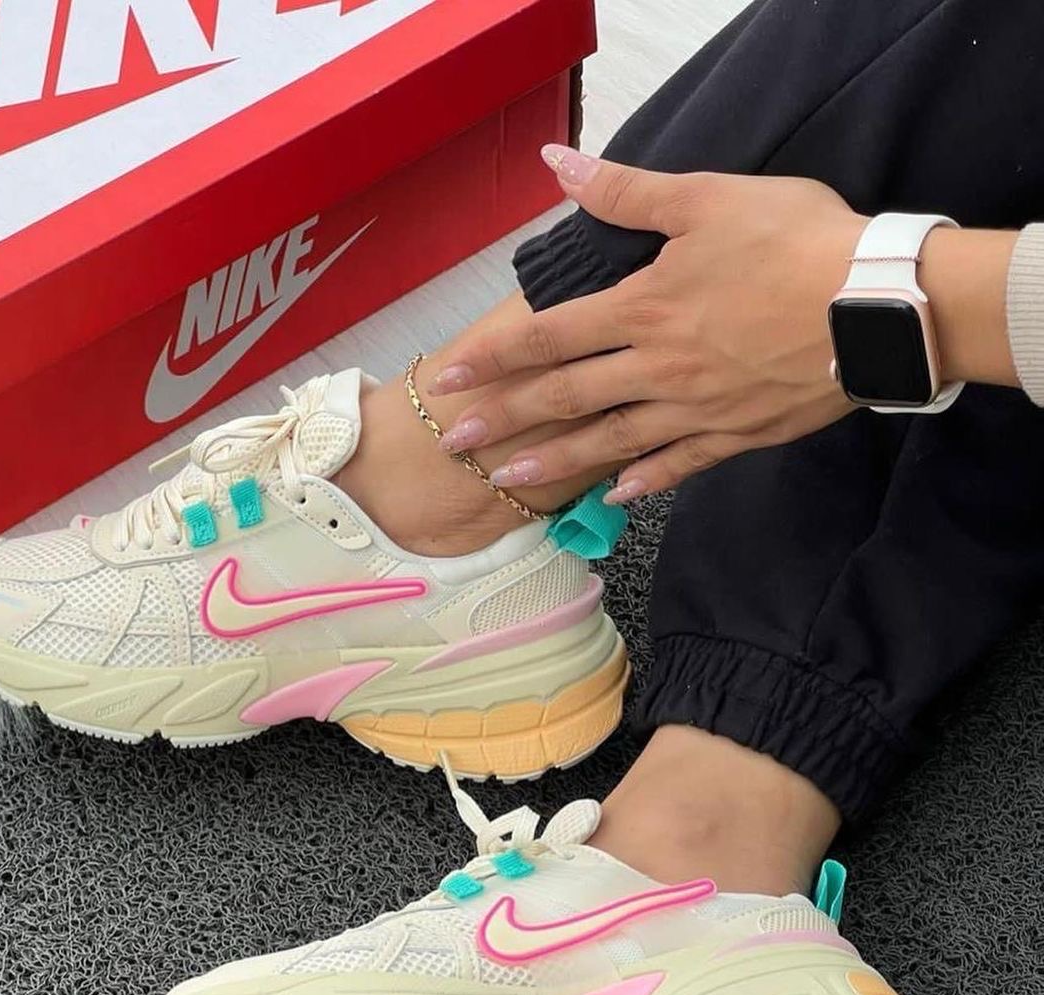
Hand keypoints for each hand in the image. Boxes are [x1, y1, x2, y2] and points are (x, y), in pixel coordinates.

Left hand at [431, 148, 865, 499]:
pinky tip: (616, 496)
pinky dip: (644, 481)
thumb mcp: (708, 199)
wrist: (878, 306)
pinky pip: (679, 465)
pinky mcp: (738, 433)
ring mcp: (696, 409)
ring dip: (556, 461)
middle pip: (565, 398)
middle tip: (453, 444)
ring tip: (512, 480)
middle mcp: (657, 368)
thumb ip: (626, 191)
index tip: (448, 378)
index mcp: (643, 309)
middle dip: (503, 421)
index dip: (493, 358)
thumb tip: (560, 166)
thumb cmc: (796, 242)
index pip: (548, 338)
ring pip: (610, 441)